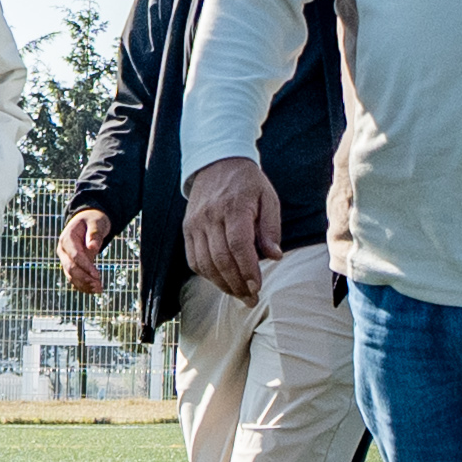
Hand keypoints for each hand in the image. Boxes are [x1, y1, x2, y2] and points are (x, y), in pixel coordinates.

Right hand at [56, 207, 112, 297]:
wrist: (87, 221)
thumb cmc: (93, 221)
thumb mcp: (96, 223)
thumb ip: (94, 234)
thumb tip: (92, 248)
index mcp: (67, 238)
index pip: (75, 255)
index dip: (85, 266)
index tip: (97, 274)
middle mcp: (63, 250)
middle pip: (70, 268)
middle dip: (84, 278)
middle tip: (98, 286)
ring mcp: (65, 259)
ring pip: (71, 276)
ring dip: (84, 285)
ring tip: (99, 290)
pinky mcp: (70, 265)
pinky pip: (74, 278)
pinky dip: (83, 286)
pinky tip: (94, 291)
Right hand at [181, 157, 279, 299]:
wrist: (217, 163)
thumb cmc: (247, 184)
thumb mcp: (268, 198)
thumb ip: (270, 228)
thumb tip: (275, 256)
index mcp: (234, 206)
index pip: (238, 244)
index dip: (248, 269)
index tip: (258, 286)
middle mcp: (210, 216)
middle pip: (221, 258)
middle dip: (237, 283)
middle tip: (251, 298)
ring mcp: (195, 223)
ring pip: (205, 263)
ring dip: (222, 284)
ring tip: (239, 294)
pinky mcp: (187, 229)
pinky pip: (193, 259)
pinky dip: (207, 275)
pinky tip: (221, 281)